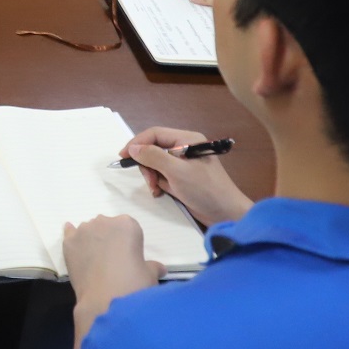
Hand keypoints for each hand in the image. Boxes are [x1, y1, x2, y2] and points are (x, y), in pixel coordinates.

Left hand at [62, 214, 162, 321]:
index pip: (128, 228)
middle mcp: (104, 222)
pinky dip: (72, 237)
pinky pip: (69, 233)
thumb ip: (152, 267)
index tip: (128, 257)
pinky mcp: (69, 243)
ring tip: (95, 262)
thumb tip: (159, 269)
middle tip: (112, 261)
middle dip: (109, 239)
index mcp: (127, 225)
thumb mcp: (150, 275)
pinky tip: (74, 243)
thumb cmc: (134, 284)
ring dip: (92, 241)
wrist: (106, 300)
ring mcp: (84, 230)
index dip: (128, 243)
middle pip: (107, 226)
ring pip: (89, 231)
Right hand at [118, 127, 254, 227]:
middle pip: (154, 149)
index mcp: (187, 139)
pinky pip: (163, 175)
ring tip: (157, 190)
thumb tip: (133, 148)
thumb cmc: (205, 189)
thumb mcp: (177, 171)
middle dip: (147, 165)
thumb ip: (153, 156)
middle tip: (150, 181)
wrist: (226, 214)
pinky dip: (159, 183)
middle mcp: (185, 148)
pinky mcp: (183, 178)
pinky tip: (162, 192)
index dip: (137, 143)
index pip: (155, 134)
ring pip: (156, 164)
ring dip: (152, 176)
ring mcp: (184, 164)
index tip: (123, 156)